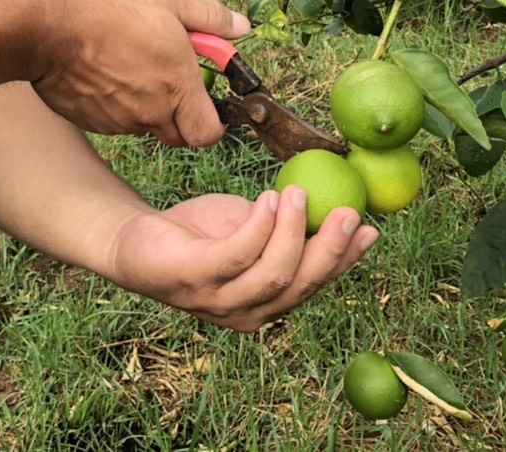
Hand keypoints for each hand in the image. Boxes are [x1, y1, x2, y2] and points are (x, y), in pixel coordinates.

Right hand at [30, 0, 246, 147]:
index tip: (206, 99)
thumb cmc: (109, 9)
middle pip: (177, 132)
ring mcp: (117, 121)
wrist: (46, 28)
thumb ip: (210, 17)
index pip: (209, 134)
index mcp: (177, 86)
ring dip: (145, 103)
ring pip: (143, 124)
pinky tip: (102, 70)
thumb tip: (242, 28)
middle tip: (166, 74)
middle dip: (179, 111)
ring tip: (127, 61)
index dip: (212, 121)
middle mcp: (151, 112)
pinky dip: (115, 102)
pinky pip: (113, 119)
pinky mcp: (90, 121)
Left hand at [104, 189, 377, 330]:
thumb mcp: (249, 226)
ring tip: (297, 193)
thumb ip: (283, 227)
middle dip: (329, 249)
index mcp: (267, 302)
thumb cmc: (199, 233)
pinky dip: (257, 228)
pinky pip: (234, 256)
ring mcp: (219, 300)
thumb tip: (329, 203)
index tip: (370, 228)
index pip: (314, 283)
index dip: (345, 259)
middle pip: (299, 285)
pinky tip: (267, 199)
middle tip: (347, 210)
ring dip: (292, 232)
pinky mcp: (192, 278)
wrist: (135, 237)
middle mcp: (247, 311)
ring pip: (271, 274)